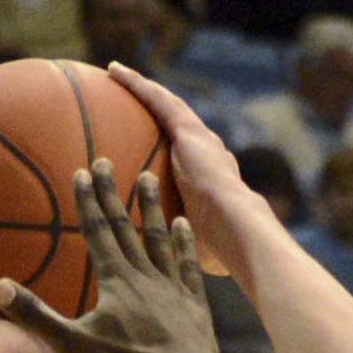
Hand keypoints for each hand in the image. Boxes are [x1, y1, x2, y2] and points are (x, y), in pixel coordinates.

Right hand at [0, 160, 217, 352]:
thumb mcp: (74, 345)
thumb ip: (36, 316)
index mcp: (115, 280)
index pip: (97, 231)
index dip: (88, 200)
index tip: (82, 170)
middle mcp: (144, 274)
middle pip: (125, 225)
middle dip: (112, 192)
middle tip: (105, 160)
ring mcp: (172, 285)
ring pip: (159, 236)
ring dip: (151, 206)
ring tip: (148, 176)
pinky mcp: (194, 301)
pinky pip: (188, 263)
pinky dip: (185, 241)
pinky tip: (184, 223)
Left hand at [108, 63, 246, 262]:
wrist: (237, 230)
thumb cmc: (218, 251)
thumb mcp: (193, 250)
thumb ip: (178, 253)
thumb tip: (162, 280)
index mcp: (212, 182)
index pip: (190, 161)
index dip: (173, 153)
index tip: (158, 153)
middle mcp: (209, 154)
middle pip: (180, 128)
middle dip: (160, 115)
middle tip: (137, 108)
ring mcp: (200, 140)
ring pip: (168, 106)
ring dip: (144, 90)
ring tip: (119, 77)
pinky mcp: (189, 130)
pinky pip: (158, 100)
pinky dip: (137, 85)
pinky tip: (115, 72)